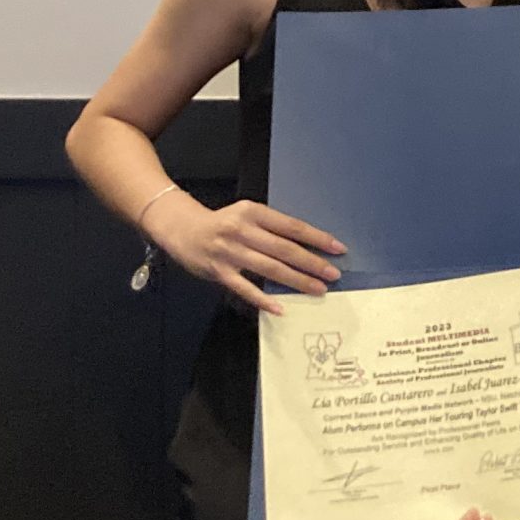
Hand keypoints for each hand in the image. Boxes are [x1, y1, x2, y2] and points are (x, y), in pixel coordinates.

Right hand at [147, 194, 344, 313]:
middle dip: (312, 263)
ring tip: (318, 289)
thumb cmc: (222, 223)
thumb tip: (306, 247)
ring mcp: (230, 252)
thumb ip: (272, 229)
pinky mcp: (219, 271)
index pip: (292, 227)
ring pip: (270, 268)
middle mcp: (242, 230)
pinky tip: (280, 307)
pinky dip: (263, 299)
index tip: (338, 249)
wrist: (181, 228)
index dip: (317, 238)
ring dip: (296, 280)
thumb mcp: (247, 215)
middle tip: (333, 274)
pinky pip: (245, 288)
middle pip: (284, 249)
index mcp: (253, 212)